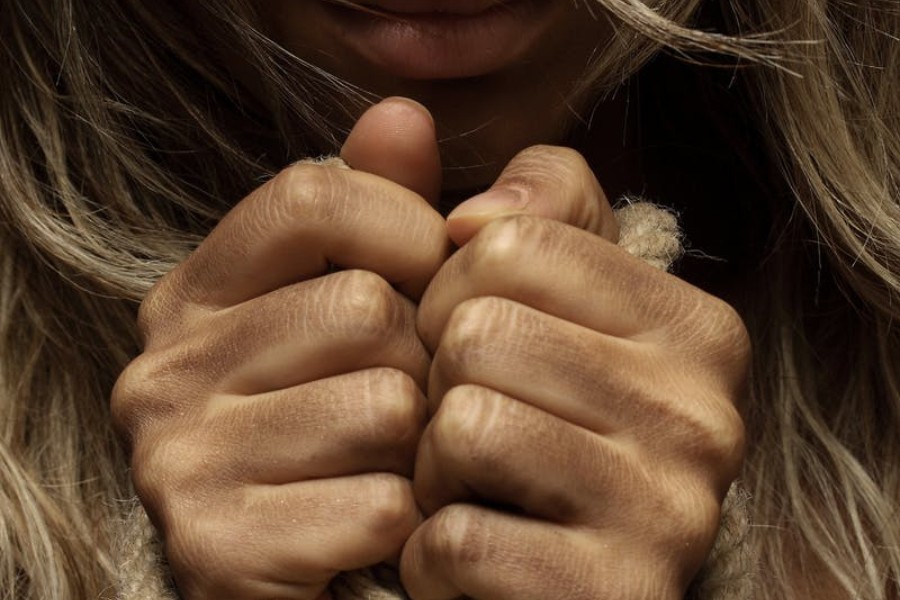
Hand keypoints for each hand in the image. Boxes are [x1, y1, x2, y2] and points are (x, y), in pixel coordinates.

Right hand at [111, 98, 448, 598]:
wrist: (322, 569)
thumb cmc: (360, 420)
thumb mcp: (374, 297)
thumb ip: (387, 205)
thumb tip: (402, 113)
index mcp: (198, 290)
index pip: (314, 193)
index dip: (405, 227)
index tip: (429, 277)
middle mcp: (163, 364)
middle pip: (365, 308)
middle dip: (418, 361)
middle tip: (398, 404)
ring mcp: (176, 459)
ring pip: (383, 406)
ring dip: (417, 444)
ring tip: (384, 462)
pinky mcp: (216, 548)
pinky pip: (380, 505)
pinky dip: (405, 520)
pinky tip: (372, 524)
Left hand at [401, 146, 748, 598]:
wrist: (554, 588)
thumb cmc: (534, 426)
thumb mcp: (546, 306)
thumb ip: (521, 213)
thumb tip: (466, 204)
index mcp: (694, 327)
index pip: (512, 243)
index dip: (450, 293)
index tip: (468, 344)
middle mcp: (704, 413)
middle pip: (480, 334)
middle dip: (437, 386)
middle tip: (466, 433)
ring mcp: (673, 514)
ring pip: (465, 425)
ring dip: (432, 469)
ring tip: (472, 491)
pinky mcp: (618, 596)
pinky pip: (459, 538)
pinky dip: (433, 555)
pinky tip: (472, 563)